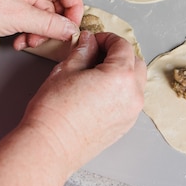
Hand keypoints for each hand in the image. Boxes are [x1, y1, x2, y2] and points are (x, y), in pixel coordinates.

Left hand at [0, 0, 82, 46]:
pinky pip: (31, 17)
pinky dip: (29, 30)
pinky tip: (19, 41)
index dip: (73, 9)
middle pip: (58, 2)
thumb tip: (71, 30)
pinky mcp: (13, 2)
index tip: (71, 29)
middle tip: (45, 40)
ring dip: (39, 31)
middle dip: (52, 25)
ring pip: (44, 13)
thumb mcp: (19, 17)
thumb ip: (50, 25)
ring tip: (27, 42)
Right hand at [20, 31, 146, 170]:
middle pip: (135, 63)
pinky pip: (130, 100)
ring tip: (95, 73)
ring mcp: (131, 113)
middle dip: (118, 54)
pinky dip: (120, 90)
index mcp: (120, 77)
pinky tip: (98, 92)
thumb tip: (89, 41)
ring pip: (135, 82)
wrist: (50, 146)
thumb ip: (83, 51)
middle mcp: (132, 95)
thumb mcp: (66, 70)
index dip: (107, 38)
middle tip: (95, 53)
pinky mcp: (124, 126)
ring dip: (121, 72)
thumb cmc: (54, 112)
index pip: (123, 46)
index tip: (93, 40)